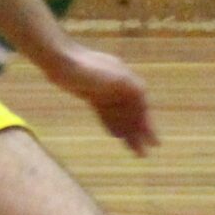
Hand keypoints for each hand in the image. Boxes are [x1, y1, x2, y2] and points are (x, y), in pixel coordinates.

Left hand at [42, 44, 157, 155]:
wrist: (60, 60)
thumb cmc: (89, 68)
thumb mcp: (116, 77)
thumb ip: (131, 87)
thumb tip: (144, 95)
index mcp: (128, 80)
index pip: (142, 107)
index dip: (148, 126)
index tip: (154, 144)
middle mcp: (119, 85)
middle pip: (131, 114)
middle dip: (137, 134)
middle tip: (143, 155)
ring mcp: (105, 90)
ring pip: (119, 115)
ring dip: (126, 132)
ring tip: (132, 150)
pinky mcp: (91, 94)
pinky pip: (106, 113)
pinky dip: (111, 124)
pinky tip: (116, 135)